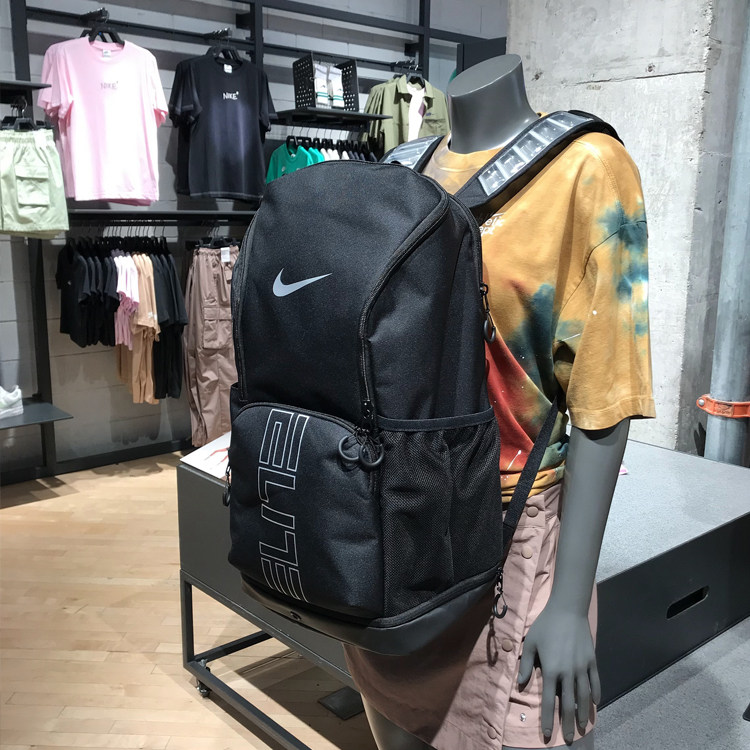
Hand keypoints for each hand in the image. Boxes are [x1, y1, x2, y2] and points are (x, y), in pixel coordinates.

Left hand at [517, 603, 600, 743]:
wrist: (567, 610)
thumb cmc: (545, 625)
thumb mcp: (530, 643)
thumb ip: (526, 665)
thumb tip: (520, 684)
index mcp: (551, 670)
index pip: (549, 701)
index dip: (548, 720)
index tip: (548, 735)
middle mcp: (568, 673)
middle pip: (568, 704)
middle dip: (567, 724)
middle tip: (569, 739)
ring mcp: (582, 668)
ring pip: (584, 697)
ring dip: (583, 713)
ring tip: (581, 726)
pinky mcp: (592, 661)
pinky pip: (595, 682)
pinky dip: (596, 694)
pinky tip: (594, 704)